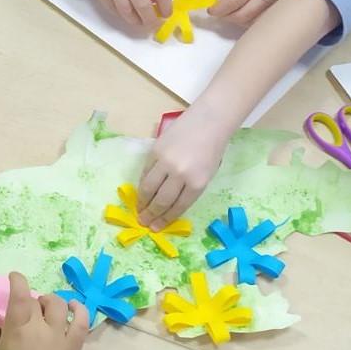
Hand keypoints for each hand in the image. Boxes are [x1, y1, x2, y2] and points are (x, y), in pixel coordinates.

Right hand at [0, 273, 88, 349]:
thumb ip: (7, 334)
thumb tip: (12, 320)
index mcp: (16, 331)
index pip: (19, 296)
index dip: (18, 281)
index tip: (16, 277)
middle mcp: (37, 329)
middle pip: (37, 302)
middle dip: (34, 300)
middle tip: (33, 309)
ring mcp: (58, 337)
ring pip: (58, 305)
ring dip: (52, 301)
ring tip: (50, 307)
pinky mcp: (74, 347)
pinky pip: (80, 321)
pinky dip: (78, 310)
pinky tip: (74, 307)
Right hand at [70, 0, 171, 32]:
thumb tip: (156, 0)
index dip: (166, 7)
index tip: (167, 13)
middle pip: (143, 6)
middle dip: (151, 20)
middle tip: (154, 23)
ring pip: (127, 12)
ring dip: (136, 21)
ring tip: (140, 21)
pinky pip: (112, 9)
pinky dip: (121, 14)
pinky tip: (126, 13)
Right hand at [137, 108, 229, 226]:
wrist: (208, 121)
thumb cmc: (212, 150)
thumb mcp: (206, 175)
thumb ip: (189, 190)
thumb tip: (168, 205)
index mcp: (197, 183)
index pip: (178, 207)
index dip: (165, 219)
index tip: (155, 228)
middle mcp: (180, 174)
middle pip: (161, 200)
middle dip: (151, 214)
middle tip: (143, 222)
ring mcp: (166, 161)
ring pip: (149, 187)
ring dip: (142, 201)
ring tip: (139, 210)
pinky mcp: (155, 150)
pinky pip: (146, 172)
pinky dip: (142, 184)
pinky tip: (141, 192)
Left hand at [208, 0, 309, 26]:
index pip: (232, 3)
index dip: (218, 9)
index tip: (210, 9)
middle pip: (242, 17)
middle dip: (226, 17)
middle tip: (219, 11)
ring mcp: (279, 2)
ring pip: (253, 22)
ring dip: (238, 20)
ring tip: (231, 11)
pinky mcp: (284, 6)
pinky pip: (264, 19)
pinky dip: (251, 20)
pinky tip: (246, 11)